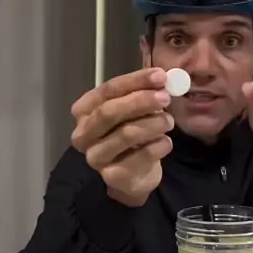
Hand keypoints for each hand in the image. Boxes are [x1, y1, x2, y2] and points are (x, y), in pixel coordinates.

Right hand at [71, 68, 173, 204]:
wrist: (134, 174)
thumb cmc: (131, 132)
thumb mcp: (134, 109)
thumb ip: (143, 92)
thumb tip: (161, 78)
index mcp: (84, 111)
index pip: (107, 90)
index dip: (135, 81)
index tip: (160, 76)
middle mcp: (83, 134)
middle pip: (110, 112)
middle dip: (141, 102)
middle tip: (165, 98)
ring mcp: (95, 157)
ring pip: (127, 133)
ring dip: (154, 123)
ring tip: (169, 121)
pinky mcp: (113, 176)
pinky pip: (142, 155)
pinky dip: (160, 145)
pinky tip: (165, 142)